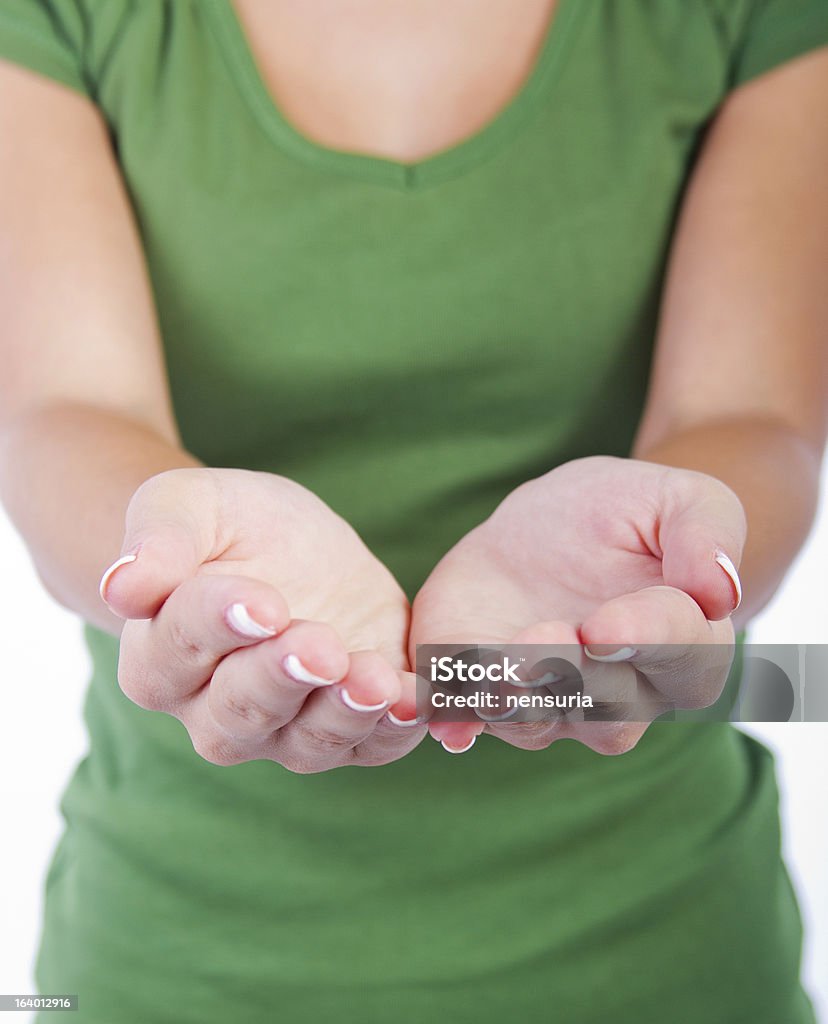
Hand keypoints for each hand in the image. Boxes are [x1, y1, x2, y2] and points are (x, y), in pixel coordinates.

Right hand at [101, 468, 424, 771]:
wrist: (292, 548)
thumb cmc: (228, 526)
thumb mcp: (189, 506)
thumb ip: (159, 541)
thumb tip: (122, 586)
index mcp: (161, 657)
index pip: (181, 646)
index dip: (219, 623)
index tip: (261, 602)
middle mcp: (215, 711)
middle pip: (242, 710)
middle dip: (283, 678)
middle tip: (319, 646)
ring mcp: (285, 729)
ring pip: (308, 740)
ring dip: (343, 714)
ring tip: (373, 680)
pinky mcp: (350, 726)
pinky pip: (371, 745)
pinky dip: (395, 731)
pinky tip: (414, 702)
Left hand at [409, 456, 745, 753]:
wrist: (553, 524)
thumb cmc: (629, 513)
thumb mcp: (682, 498)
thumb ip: (708, 533)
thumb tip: (720, 590)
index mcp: (682, 648)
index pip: (676, 653)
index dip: (643, 640)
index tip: (606, 625)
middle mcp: (620, 693)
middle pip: (607, 712)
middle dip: (573, 680)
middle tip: (546, 640)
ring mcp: (546, 697)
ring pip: (535, 721)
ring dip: (512, 700)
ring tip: (492, 670)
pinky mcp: (480, 682)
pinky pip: (468, 710)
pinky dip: (453, 713)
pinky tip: (443, 714)